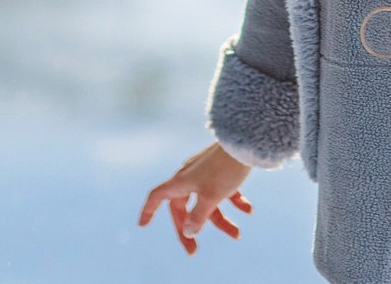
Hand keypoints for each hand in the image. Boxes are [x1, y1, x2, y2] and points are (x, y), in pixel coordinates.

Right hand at [139, 141, 254, 253]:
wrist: (246, 139)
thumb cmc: (225, 168)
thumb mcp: (211, 197)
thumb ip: (198, 216)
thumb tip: (189, 232)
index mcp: (181, 182)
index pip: (158, 197)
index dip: (148, 210)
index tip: (142, 225)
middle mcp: (190, 177)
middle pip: (183, 208)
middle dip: (190, 229)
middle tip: (193, 251)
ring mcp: (206, 173)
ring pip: (208, 203)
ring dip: (221, 220)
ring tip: (237, 234)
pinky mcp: (222, 170)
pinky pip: (223, 191)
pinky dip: (234, 201)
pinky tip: (248, 209)